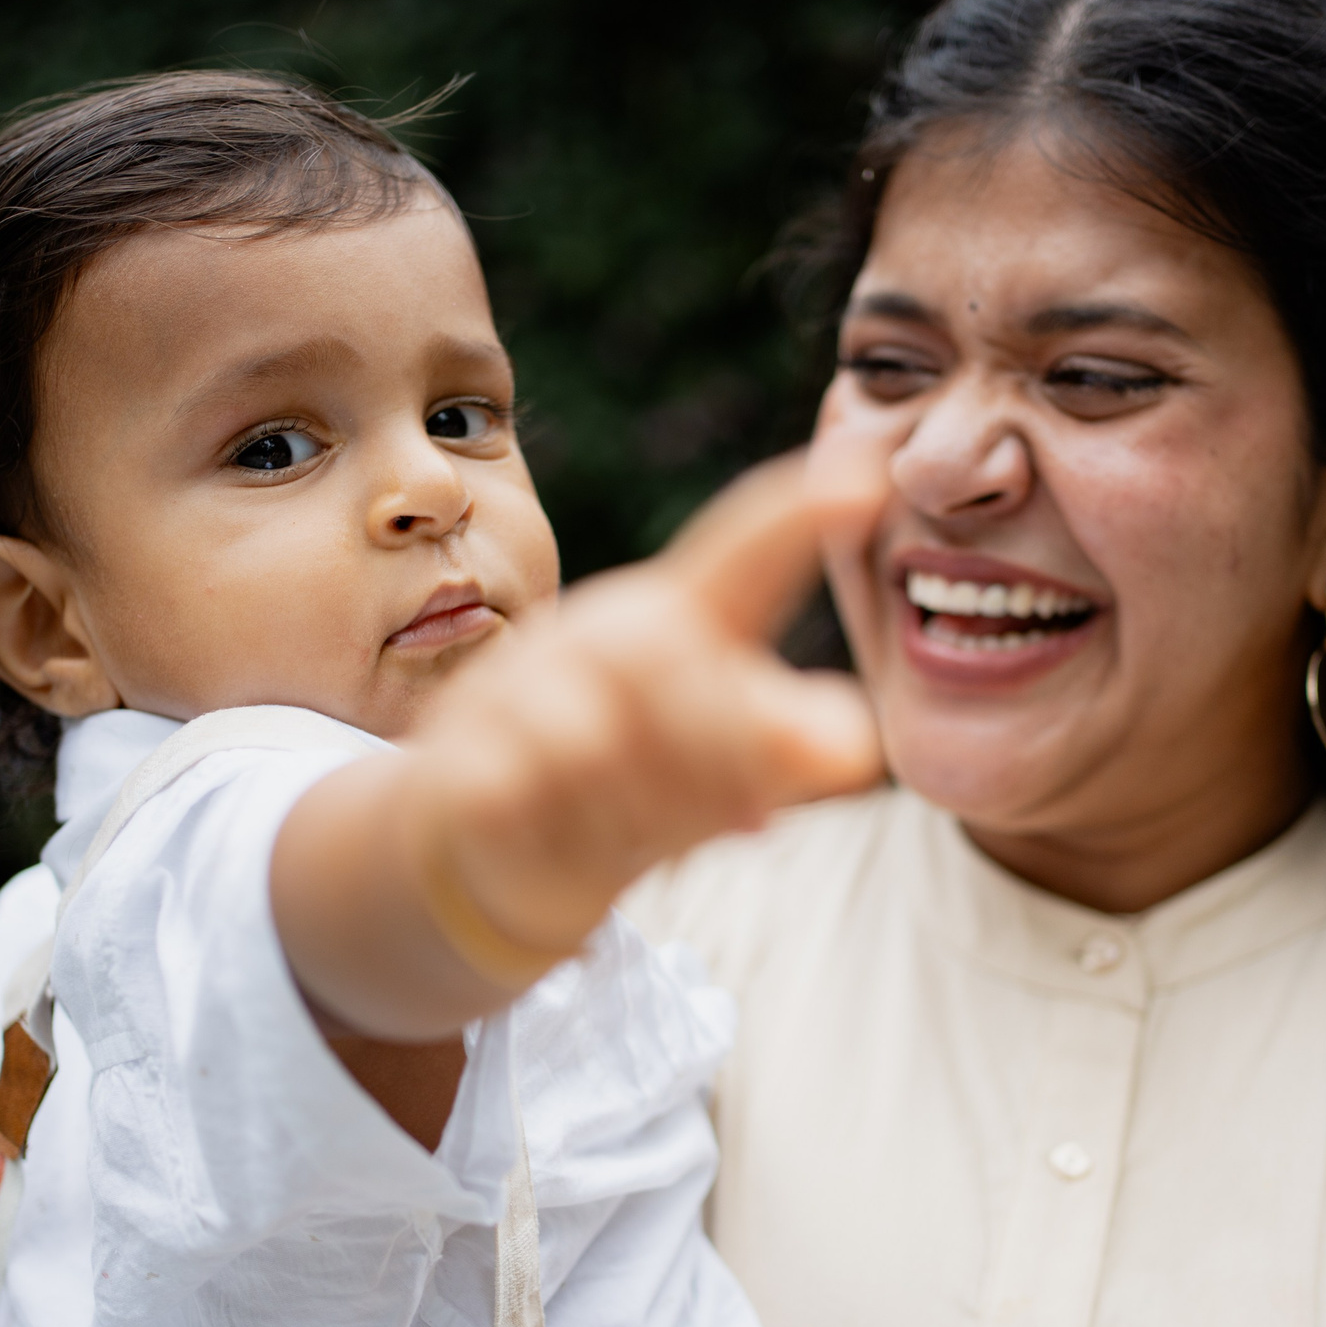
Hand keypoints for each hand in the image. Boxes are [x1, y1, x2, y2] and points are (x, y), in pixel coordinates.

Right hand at [274, 451, 882, 1040]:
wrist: (495, 845)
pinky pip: (515, 789)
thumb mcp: (727, 769)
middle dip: (713, 754)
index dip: (797, 516)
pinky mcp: (460, 751)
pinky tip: (560, 839)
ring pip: (587, 738)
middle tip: (738, 813)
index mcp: (679, 617)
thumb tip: (850, 747)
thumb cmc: (636, 784)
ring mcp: (518, 683)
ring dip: (631, 811)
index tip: (865, 481)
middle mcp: (598, 629)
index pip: (743, 553)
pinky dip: (553, 835)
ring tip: (635, 829)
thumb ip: (788, 751)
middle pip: (667, 662)